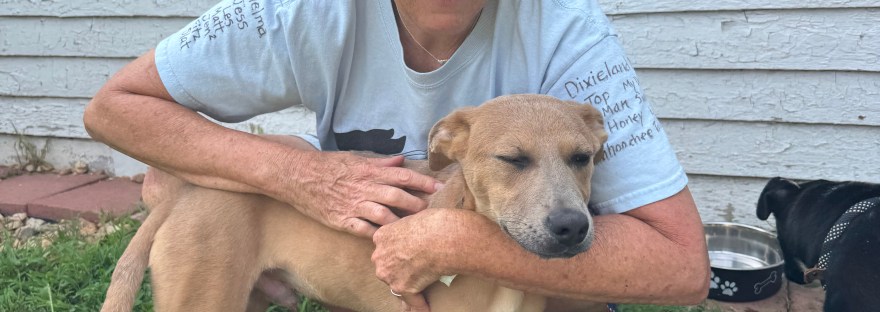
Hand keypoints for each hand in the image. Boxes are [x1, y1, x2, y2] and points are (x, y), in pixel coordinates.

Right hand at [281, 152, 441, 237]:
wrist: (298, 176)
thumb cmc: (327, 165)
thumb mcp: (354, 158)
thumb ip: (379, 162)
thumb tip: (401, 160)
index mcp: (369, 171)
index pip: (402, 176)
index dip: (422, 182)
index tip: (439, 187)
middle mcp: (364, 188)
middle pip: (397, 197)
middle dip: (417, 205)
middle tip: (433, 211)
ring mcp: (353, 205)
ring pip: (384, 216)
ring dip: (402, 223)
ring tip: (416, 229)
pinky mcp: (342, 220)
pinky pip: (364, 230)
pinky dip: (378, 235)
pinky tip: (389, 240)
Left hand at [372, 209, 483, 310]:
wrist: (445, 237)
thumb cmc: (436, 223)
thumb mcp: (416, 217)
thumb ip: (409, 228)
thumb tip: (417, 229)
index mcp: (382, 235)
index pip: (385, 249)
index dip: (397, 254)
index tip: (405, 258)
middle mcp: (380, 255)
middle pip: (386, 267)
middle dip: (398, 271)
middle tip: (415, 273)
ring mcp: (389, 273)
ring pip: (396, 284)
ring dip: (408, 289)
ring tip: (420, 295)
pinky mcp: (402, 287)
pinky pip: (411, 300)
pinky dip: (419, 305)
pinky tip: (426, 308)